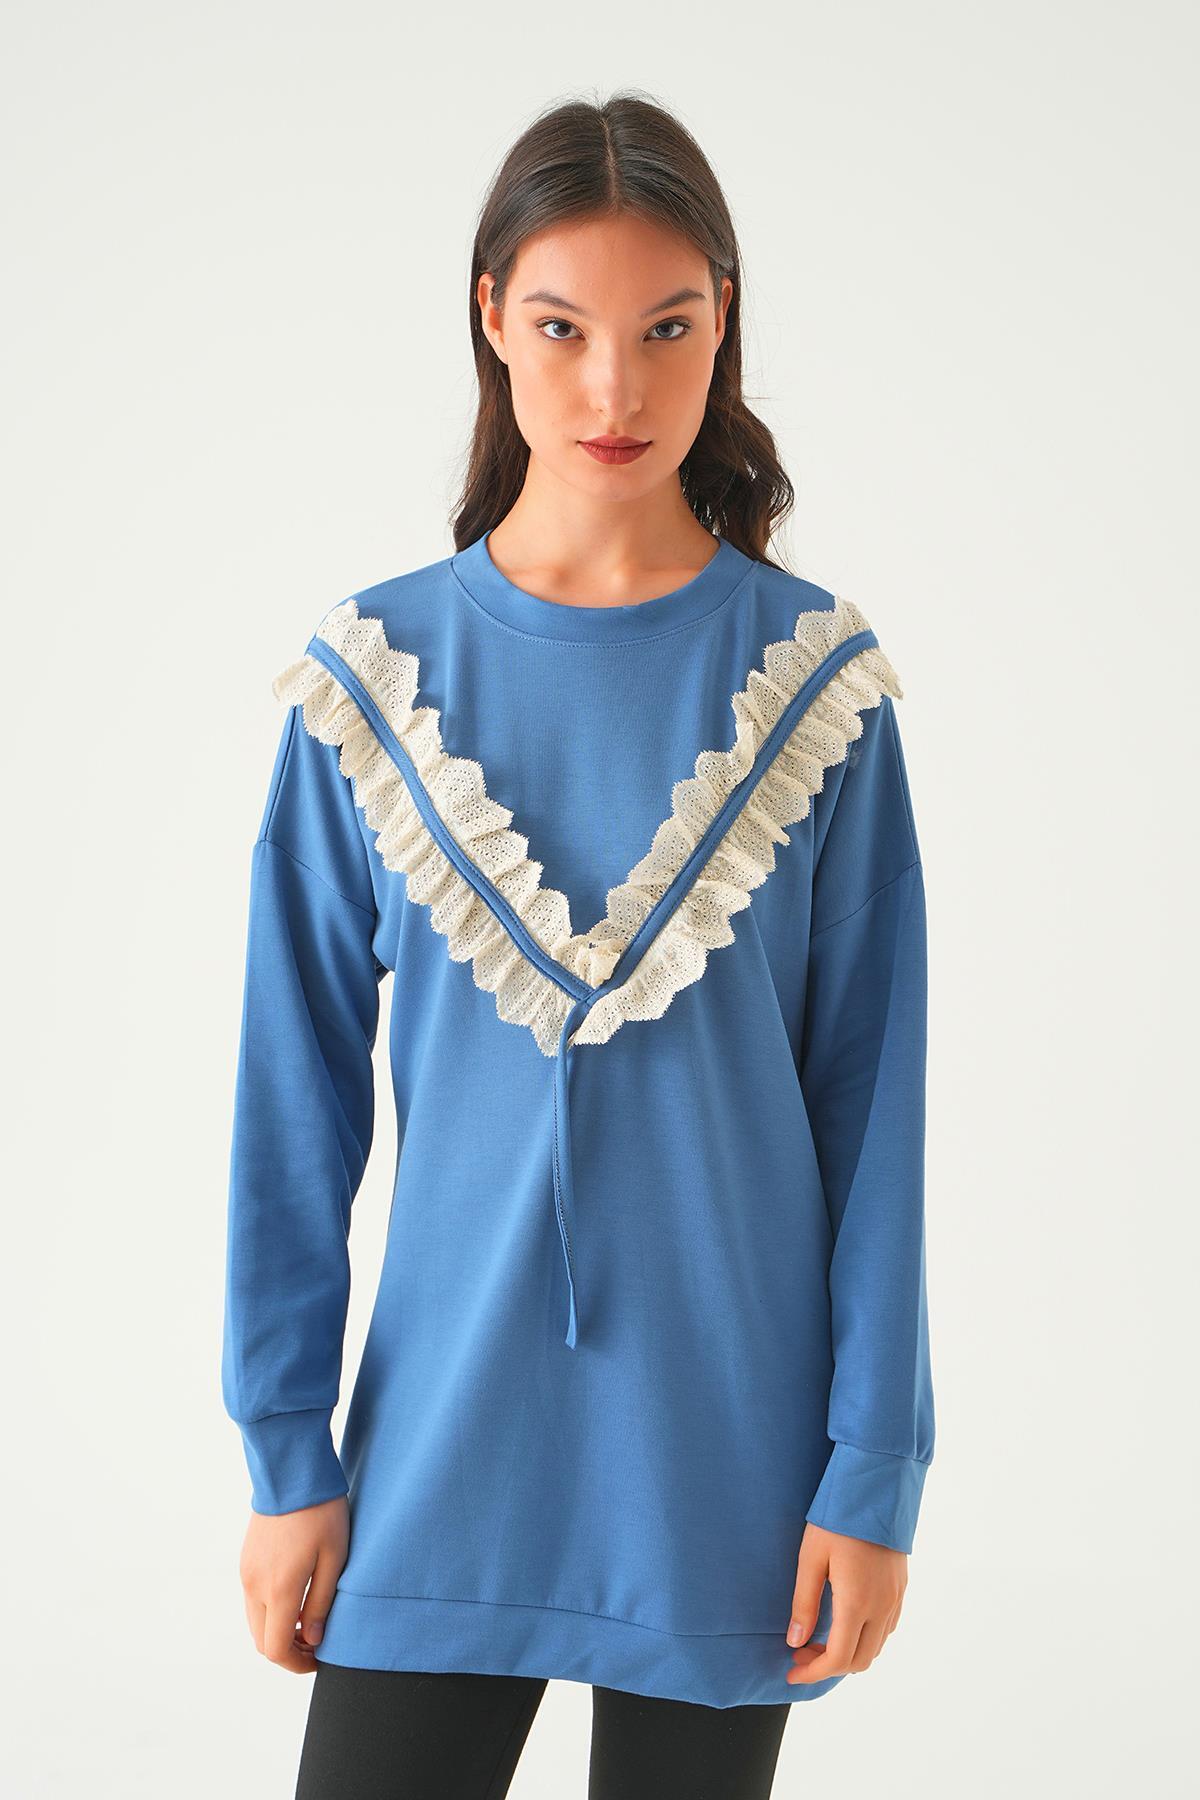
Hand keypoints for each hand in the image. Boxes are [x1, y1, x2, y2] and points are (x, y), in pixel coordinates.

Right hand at [238, 1494, 348, 1672]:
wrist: (291, 1471)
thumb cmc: (321, 1512)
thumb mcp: (335, 1558)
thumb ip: (322, 1603)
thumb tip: (313, 1639)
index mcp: (279, 1590)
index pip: (277, 1649)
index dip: (297, 1664)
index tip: (320, 1658)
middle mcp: (255, 1586)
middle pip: (262, 1641)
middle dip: (288, 1652)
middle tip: (316, 1643)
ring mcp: (246, 1572)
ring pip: (255, 1622)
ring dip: (277, 1631)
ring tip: (309, 1621)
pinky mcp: (245, 1560)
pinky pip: (253, 1600)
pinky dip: (270, 1611)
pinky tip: (295, 1596)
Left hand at [784, 1521, 906, 1683]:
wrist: (875, 1489)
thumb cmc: (837, 1520)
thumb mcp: (811, 1558)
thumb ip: (804, 1603)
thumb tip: (795, 1642)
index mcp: (857, 1603)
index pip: (837, 1659)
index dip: (813, 1673)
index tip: (791, 1672)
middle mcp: (881, 1607)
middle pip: (859, 1661)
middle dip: (827, 1666)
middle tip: (800, 1653)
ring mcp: (895, 1599)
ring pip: (875, 1648)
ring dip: (847, 1654)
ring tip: (818, 1640)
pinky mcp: (901, 1589)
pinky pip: (886, 1629)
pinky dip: (864, 1639)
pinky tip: (844, 1624)